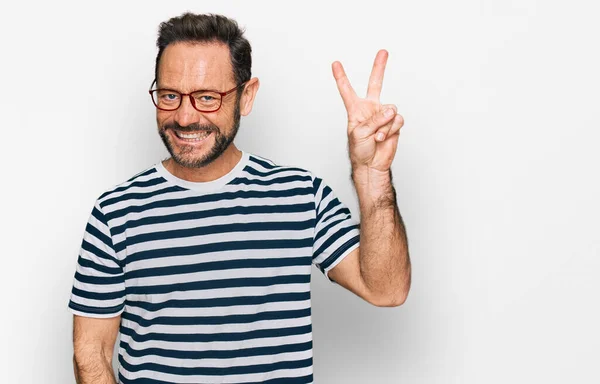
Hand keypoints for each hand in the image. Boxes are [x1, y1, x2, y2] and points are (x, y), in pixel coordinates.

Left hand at [332, 49, 403, 173]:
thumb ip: (374, 119)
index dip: (341, 77)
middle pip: (375, 83)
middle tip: (383, 51)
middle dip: (379, 67)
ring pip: (390, 110)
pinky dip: (390, 129)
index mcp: (356, 109)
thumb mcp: (359, 132)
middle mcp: (371, 108)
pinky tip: (383, 137)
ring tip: (376, 136)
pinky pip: (397, 120)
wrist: (372, 164)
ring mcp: (384, 115)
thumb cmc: (360, 150)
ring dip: (383, 124)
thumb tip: (391, 110)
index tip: (335, 63)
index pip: (347, 90)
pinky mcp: (395, 123)